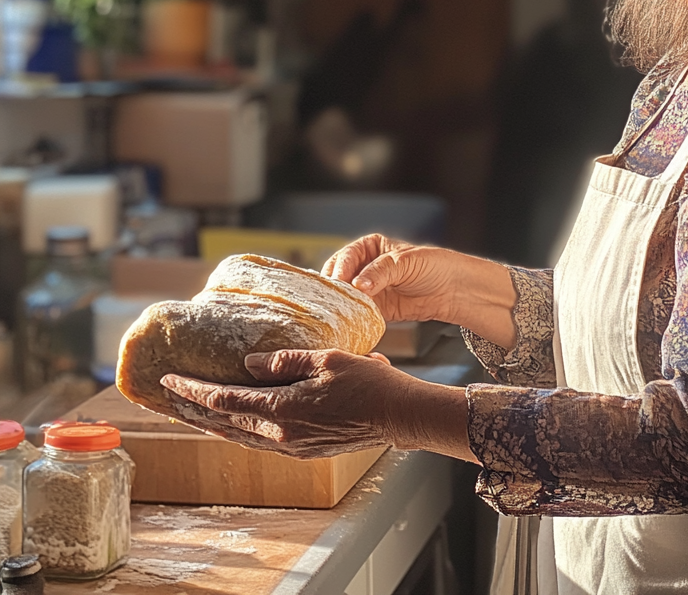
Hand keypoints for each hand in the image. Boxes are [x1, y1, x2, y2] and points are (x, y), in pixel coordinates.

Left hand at [160, 348, 474, 461]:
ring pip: (239, 435)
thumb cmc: (368, 383)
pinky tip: (235, 421)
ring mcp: (291, 446)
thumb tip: (249, 365)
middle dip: (193, 409)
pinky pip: (258, 440)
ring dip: (213, 422)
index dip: (193, 390)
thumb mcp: (326, 359)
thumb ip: (285, 362)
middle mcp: (280, 435)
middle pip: (224, 423)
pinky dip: (238, 428)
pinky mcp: (303, 450)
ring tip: (192, 410)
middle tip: (168, 397)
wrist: (398, 415)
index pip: (225, 400)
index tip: (169, 379)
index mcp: (283, 411)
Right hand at [323, 235, 518, 352]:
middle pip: (340, 278)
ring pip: (345, 297)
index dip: (340, 269)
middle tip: (335, 300)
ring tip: (339, 313)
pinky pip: (358, 314)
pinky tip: (350, 323)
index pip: (346, 256)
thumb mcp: (404, 261)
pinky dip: (353, 318)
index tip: (340, 281)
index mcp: (369, 246)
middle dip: (336, 289)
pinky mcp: (375, 310)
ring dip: (342, 305)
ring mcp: (368, 289)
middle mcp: (364, 267)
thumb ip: (380, 271)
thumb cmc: (433, 265)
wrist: (452, 289)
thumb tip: (358, 285)